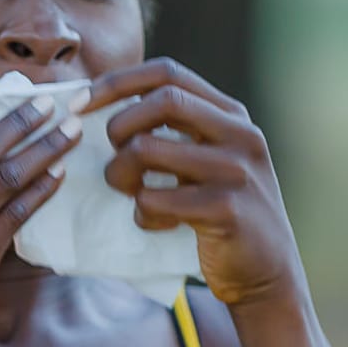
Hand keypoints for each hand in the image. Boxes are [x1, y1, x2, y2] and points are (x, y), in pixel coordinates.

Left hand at [84, 57, 305, 308]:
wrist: (267, 274)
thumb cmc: (219, 211)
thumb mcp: (208, 159)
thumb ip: (175, 130)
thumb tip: (103, 107)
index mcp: (231, 114)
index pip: (168, 72)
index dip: (117, 82)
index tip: (79, 103)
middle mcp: (240, 134)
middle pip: (161, 100)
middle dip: (118, 125)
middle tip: (111, 157)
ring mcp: (236, 170)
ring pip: (146, 148)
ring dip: (120, 174)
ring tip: (130, 194)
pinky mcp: (226, 209)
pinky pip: (154, 199)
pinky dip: (142, 214)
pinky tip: (155, 223)